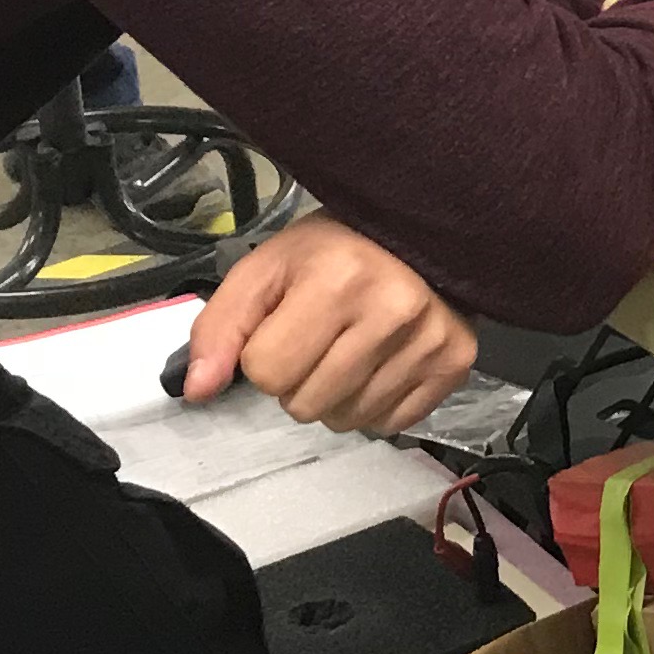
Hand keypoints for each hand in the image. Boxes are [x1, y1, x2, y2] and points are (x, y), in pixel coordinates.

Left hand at [175, 217, 477, 432]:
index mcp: (336, 281)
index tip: (286, 325)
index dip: (265, 353)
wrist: (420, 229)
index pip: (266, 372)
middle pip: (305, 405)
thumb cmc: (337, 248)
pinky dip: (375, 403)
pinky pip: (390, 424)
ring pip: (346, 421)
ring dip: (335, 396)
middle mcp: (391, 312)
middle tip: (319, 338)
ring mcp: (429, 341)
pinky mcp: (456, 363)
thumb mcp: (268, 267)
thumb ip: (221, 326)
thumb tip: (197, 391)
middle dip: (298, 379)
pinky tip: (380, 363)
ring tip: (349, 350)